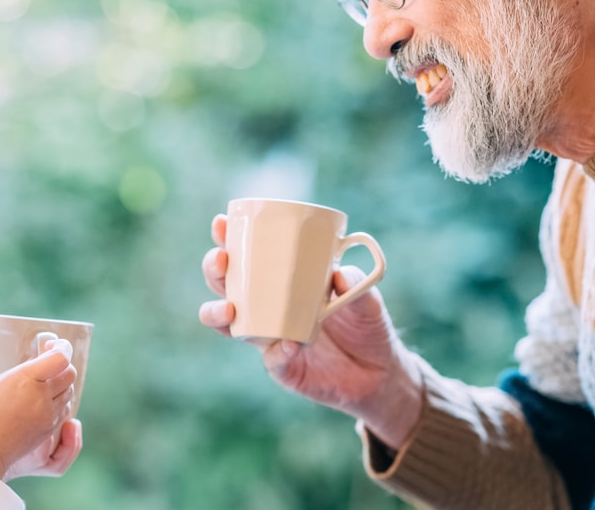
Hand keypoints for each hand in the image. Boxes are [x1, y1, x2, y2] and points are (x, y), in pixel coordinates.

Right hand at [0, 339, 81, 479]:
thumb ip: (21, 374)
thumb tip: (37, 368)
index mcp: (27, 379)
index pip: (60, 358)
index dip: (62, 348)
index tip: (53, 345)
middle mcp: (42, 396)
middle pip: (69, 374)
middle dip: (62, 366)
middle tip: (50, 364)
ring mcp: (48, 415)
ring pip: (69, 392)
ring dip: (61, 385)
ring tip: (44, 384)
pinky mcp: (48, 429)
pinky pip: (62, 410)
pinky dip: (57, 402)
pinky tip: (42, 401)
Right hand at [198, 214, 422, 447]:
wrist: (380, 371)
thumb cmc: (365, 324)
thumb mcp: (366, 297)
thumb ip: (355, 283)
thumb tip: (336, 273)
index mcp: (280, 281)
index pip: (246, 256)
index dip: (227, 239)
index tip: (222, 224)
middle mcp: (266, 308)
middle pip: (224, 285)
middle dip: (214, 270)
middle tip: (221, 260)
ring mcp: (271, 338)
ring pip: (228, 325)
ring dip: (217, 314)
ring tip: (228, 308)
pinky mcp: (284, 368)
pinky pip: (272, 361)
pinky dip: (277, 353)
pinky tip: (287, 344)